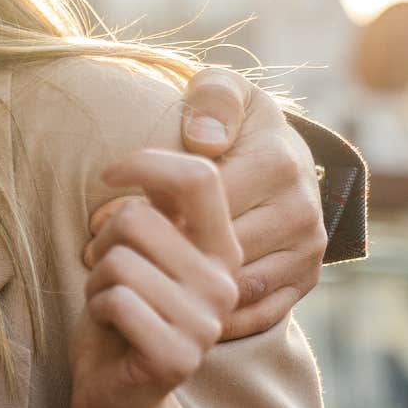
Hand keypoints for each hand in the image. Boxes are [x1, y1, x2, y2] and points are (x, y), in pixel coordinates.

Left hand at [72, 149, 243, 407]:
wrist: (115, 387)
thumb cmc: (122, 302)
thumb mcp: (139, 241)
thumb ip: (157, 196)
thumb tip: (188, 138)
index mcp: (221, 244)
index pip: (198, 177)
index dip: (144, 163)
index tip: (107, 176)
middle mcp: (225, 279)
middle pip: (138, 218)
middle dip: (103, 241)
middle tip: (110, 272)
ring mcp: (207, 320)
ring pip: (120, 260)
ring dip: (97, 280)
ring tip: (113, 301)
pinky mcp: (179, 355)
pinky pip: (116, 301)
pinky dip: (96, 309)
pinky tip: (112, 328)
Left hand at [88, 66, 325, 338]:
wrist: (283, 160)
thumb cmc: (235, 123)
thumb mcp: (224, 91)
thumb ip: (212, 100)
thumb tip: (203, 141)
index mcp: (278, 163)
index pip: (202, 194)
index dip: (147, 199)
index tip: (106, 197)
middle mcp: (301, 212)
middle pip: (214, 246)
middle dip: (154, 247)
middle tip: (101, 243)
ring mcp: (306, 252)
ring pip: (231, 287)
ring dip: (176, 286)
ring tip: (127, 270)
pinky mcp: (304, 283)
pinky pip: (255, 316)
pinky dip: (211, 316)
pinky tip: (166, 299)